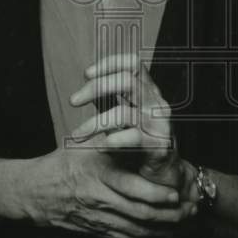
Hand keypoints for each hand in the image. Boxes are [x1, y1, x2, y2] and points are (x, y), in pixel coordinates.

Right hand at [24, 147, 196, 237]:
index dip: (157, 194)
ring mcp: (98, 219)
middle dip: (168, 216)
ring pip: (136, 231)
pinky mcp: (96, 231)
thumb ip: (110, 135)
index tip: (175, 193)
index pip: (133, 190)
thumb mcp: (83, 143)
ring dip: (162, 230)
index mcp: (98, 176)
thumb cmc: (61, 163)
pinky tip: (160, 234)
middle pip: (140, 215)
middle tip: (188, 211)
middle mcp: (99, 201)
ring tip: (181, 223)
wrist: (33, 193)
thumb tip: (136, 124)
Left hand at [69, 52, 182, 188]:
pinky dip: (113, 141)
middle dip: (96, 88)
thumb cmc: (140, 142)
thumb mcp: (122, 116)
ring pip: (124, 113)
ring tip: (77, 135)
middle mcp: (156, 104)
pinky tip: (101, 147)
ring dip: (94, 123)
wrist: (164, 174)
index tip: (87, 74)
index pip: (133, 64)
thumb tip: (87, 83)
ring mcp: (160, 125)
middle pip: (127, 81)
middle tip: (73, 101)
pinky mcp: (160, 147)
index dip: (110, 63)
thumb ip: (109, 99)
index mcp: (149, 92)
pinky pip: (134, 139)